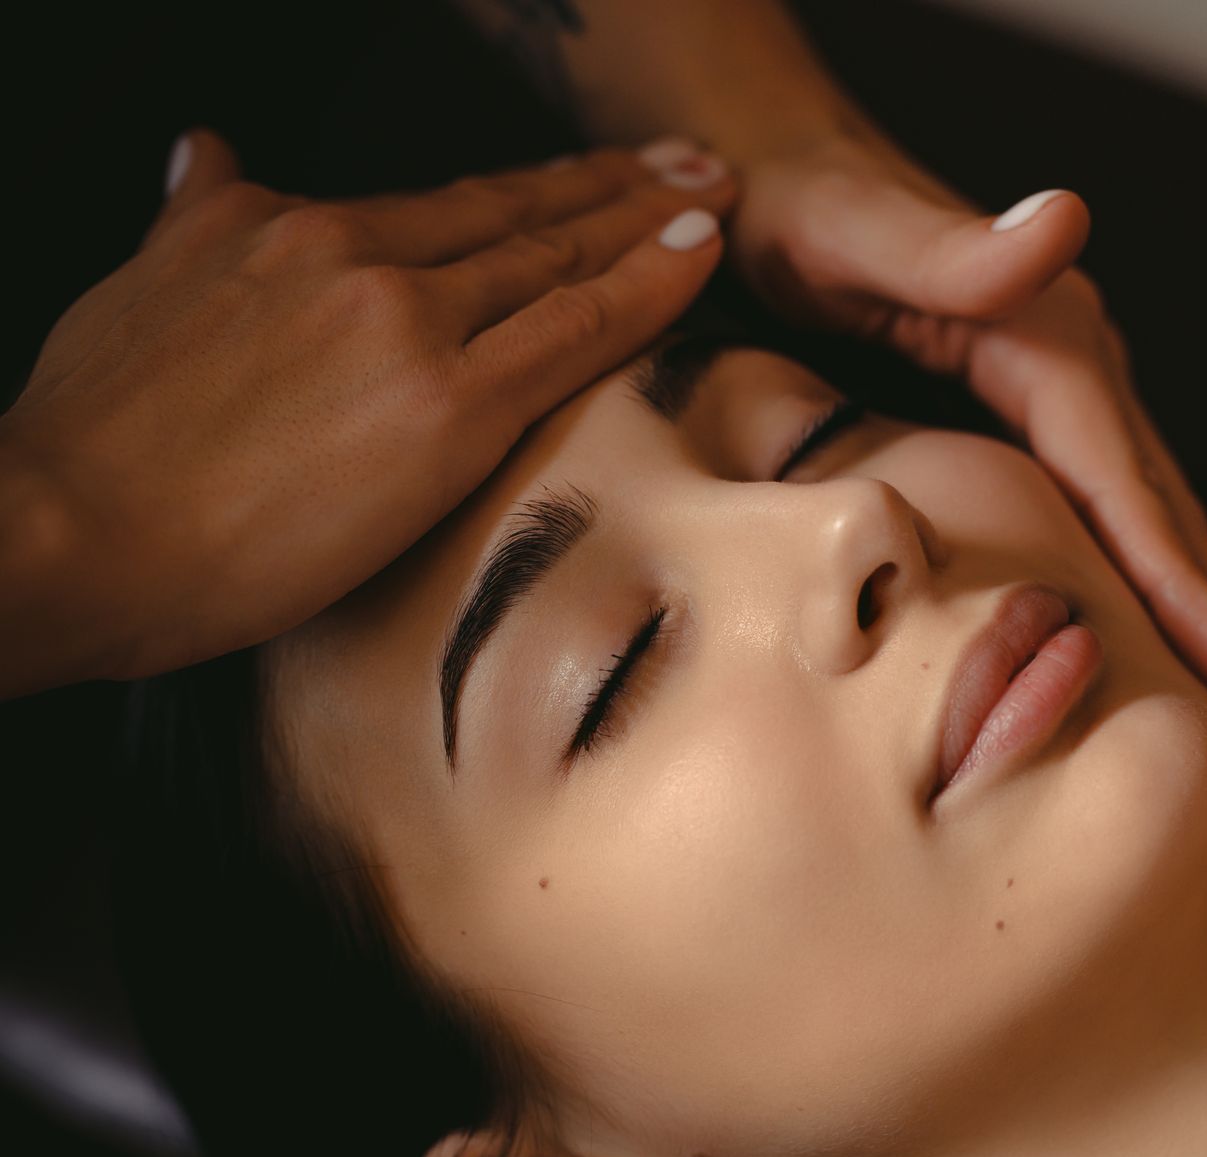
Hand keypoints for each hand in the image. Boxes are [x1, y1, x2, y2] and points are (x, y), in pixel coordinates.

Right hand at [0, 130, 730, 694]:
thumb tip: (205, 152)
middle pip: (517, 212)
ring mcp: (405, 323)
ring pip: (557, 257)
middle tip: (695, 166)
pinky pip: (573, 329)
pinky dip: (647, 285)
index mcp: (286, 227)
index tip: (603, 176)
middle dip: (616, 187)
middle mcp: (354, 252)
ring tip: (716, 198)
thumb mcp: (139, 287)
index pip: (450, 204)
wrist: (59, 528)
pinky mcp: (443, 405)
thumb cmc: (92, 438)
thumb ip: (196, 217)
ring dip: (650, 221)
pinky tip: (699, 257)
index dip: (539, 190)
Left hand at [725, 133, 1206, 778]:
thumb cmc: (794, 209)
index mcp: (1048, 343)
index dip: (1187, 589)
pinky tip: (1164, 668)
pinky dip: (1146, 605)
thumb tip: (1067, 218)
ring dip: (1206, 637)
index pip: (1130, 485)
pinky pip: (1107, 528)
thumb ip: (950, 247)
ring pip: (1153, 535)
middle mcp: (1077, 374)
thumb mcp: (849, 228)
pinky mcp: (1036, 427)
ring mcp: (1064, 404)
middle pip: (1169, 525)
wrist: (775, 172)